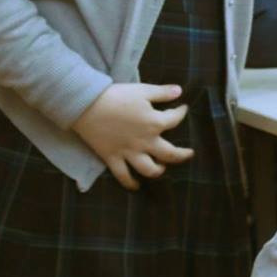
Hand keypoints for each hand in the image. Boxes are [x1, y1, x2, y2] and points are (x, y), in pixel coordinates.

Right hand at [73, 83, 192, 190]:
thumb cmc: (116, 96)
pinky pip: (123, 175)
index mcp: (155, 123)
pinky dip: (130, 183)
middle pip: (170, 154)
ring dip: (158, 170)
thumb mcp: (143, 90)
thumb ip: (162, 93)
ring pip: (149, 169)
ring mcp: (129, 152)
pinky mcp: (112, 158)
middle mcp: (145, 141)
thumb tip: (179, 91)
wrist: (87, 106)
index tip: (183, 108)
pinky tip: (136, 185)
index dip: (181, 113)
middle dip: (182, 155)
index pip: (175, 120)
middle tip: (189, 154)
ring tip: (162, 167)